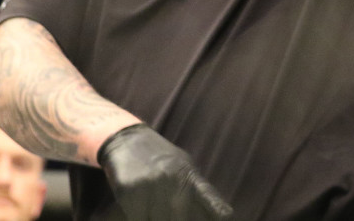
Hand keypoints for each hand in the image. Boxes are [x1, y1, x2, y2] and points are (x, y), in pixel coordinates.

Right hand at [98, 124, 232, 220]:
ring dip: (155, 218)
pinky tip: (140, 211)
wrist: (127, 140)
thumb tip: (216, 215)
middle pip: (179, 218)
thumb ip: (195, 189)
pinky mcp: (130, 191)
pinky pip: (137, 218)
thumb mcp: (182, 167)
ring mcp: (151, 184)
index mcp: (188, 174)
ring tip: (153, 210)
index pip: (207, 196)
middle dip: (177, 220)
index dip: (218, 210)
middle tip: (172, 216)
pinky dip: (140, 217)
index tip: (226, 218)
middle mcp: (172, 178)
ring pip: (157, 220)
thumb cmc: (159, 159)